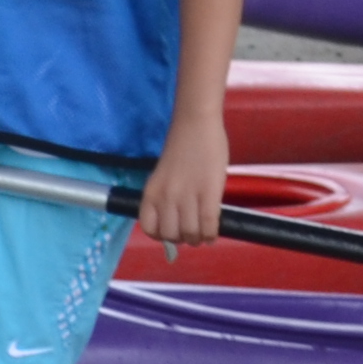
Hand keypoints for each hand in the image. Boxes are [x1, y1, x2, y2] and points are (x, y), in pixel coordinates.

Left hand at [139, 110, 232, 248]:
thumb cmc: (182, 149)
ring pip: (190, 233)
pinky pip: (209, 224)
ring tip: (204, 234)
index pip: (149, 228)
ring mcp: (187, 196)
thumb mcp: (162, 177)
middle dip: (183, 239)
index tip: (172, 233)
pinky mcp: (209, 193)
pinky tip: (213, 234)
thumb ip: (164, 198)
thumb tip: (175, 222)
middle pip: (171, 235)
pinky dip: (212, 234)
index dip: (161, 237)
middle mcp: (165, 197)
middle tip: (192, 233)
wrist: (196, 125)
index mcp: (151, 193)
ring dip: (198, 239)